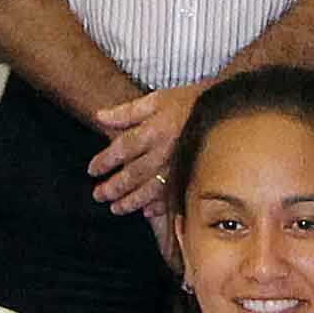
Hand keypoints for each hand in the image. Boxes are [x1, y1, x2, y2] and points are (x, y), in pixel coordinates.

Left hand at [87, 81, 203, 219]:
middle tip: (98, 196)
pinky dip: (159, 206)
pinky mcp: (192, 175)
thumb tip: (99, 117)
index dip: (105, 161)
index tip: (92, 170)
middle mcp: (164, 151)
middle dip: (113, 187)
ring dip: (131, 201)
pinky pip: (174, 195)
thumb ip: (126, 112)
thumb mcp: (155, 100)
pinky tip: (146, 212)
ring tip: (116, 208)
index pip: (122, 148)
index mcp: (153, 130)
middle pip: (133, 174)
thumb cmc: (186, 102)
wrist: (221, 108)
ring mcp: (179, 166)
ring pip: (151, 190)